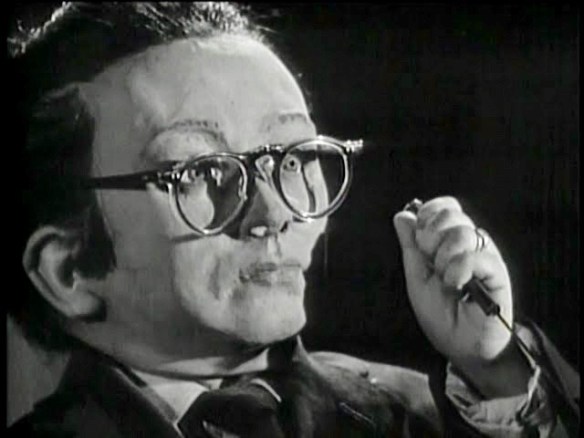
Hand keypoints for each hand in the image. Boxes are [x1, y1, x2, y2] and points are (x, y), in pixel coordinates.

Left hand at [393, 197, 512, 364]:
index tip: (420, 241)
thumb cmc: (441, 315)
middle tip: (431, 263)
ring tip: (445, 280)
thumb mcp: (417, 279)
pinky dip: (458, 269)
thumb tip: (402, 214)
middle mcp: (471, 244)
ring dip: (444, 257)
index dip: (428, 215)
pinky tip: (456, 285)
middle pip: (452, 214)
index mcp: (451, 241)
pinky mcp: (498, 272)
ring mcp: (486, 256)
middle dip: (431, 237)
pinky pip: (476, 255)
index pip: (444, 207)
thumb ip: (411, 247)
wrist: (463, 347)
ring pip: (463, 232)